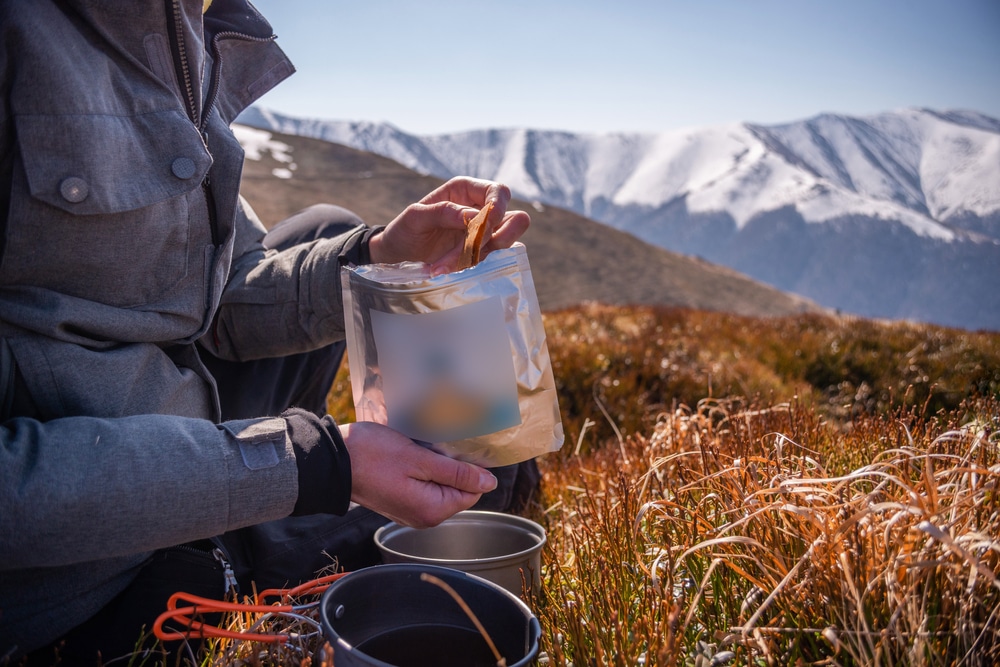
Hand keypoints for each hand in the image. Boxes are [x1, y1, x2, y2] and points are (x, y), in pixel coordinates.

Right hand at [339, 421, 497, 527]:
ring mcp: (412, 512)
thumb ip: (456, 473)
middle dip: (452, 467)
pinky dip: (424, 470)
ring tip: (420, 450)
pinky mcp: (402, 503)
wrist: (333, 461)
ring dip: (437, 467)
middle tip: (433, 446)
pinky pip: (425, 487)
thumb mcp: (420, 459)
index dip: (469, 468)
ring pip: (441, 486)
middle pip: (457, 491)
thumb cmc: (374, 456)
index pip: (472, 491)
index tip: (454, 448)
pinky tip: (411, 456)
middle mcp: (424, 518)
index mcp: (432, 510)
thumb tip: (490, 483)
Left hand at [367, 177, 530, 273]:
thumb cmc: (405, 228)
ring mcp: (484, 234)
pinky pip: (492, 260)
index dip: (498, 209)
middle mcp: (481, 210)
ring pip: (506, 243)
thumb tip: (474, 216)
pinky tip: (450, 270)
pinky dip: (474, 267)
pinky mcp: (481, 254)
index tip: (482, 226)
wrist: (400, 253)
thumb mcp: (415, 217)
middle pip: (516, 219)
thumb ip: (443, 211)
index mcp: (467, 190)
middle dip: (499, 237)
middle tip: (473, 250)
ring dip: (480, 256)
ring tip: (449, 265)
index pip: (499, 193)